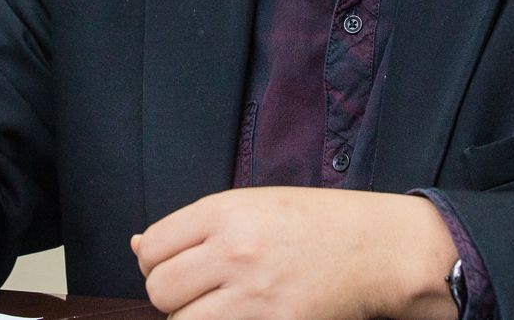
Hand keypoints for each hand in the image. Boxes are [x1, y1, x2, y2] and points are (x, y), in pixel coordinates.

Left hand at [130, 187, 459, 319]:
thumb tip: (137, 247)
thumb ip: (193, 226)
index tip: (177, 266)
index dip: (157, 261)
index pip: (152, 247)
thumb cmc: (313, 224)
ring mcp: (254, 295)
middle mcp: (234, 251)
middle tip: (200, 290)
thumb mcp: (252, 204)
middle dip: (172, 295)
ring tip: (221, 306)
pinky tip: (241, 316)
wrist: (376, 250)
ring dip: (193, 317)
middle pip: (160, 289)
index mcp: (225, 212)